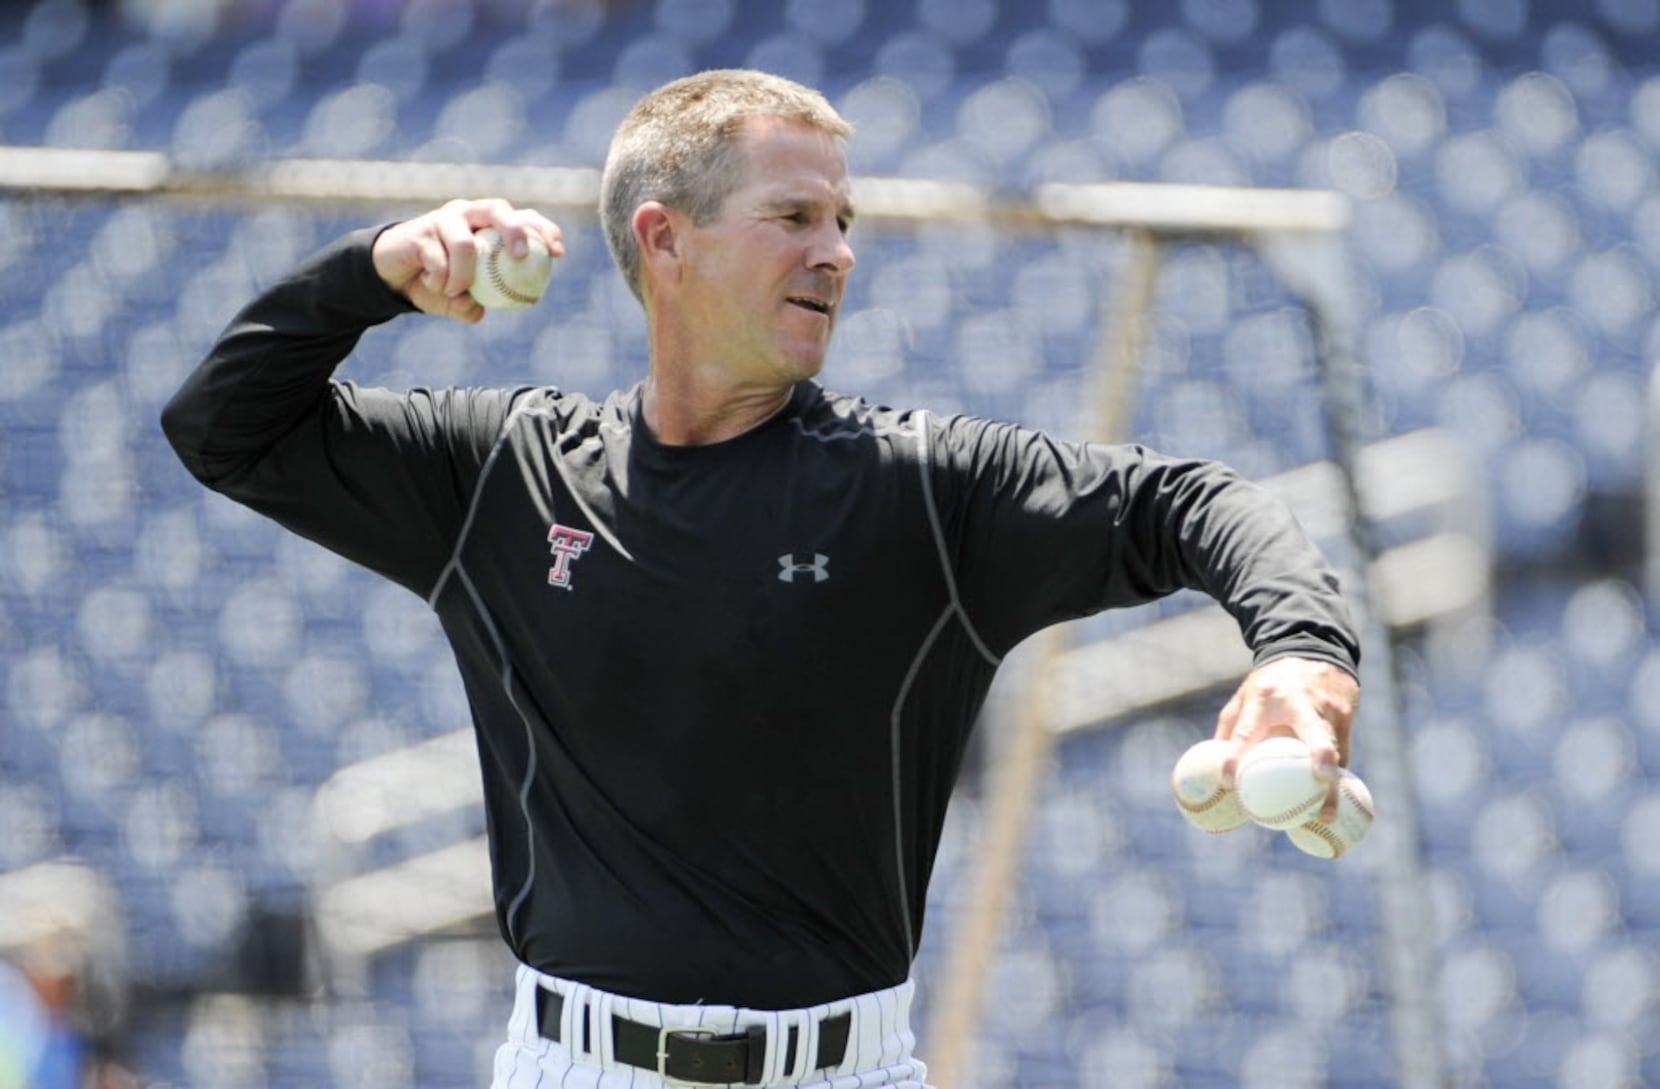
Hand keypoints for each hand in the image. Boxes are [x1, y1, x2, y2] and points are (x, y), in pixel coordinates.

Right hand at [372, 198, 564, 322]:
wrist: (394, 275)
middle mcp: (468, 213)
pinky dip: (440, 281)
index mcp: (488, 224)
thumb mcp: (458, 300)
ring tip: (453, 291)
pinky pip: (438, 261)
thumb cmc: (437, 283)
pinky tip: (432, 285)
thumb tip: (479, 311)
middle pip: (498, 208)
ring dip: (463, 277)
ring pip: (465, 244)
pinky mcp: (421, 230)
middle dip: (514, 230)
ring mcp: (444, 219)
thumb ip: (471, 305)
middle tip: (520, 257)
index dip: (543, 230)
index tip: (558, 252)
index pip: (522, 217)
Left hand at [1216, 656, 1359, 822]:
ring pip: (1333, 748)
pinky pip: (1341, 749)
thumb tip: (1215, 772)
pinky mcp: (1345, 713)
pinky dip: (1336, 773)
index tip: (1229, 784)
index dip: (1236, 756)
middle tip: (1319, 781)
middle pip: (1312, 731)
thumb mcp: (1244, 696)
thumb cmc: (1269, 683)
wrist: (1310, 649)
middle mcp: (1298, 701)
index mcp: (1263, 697)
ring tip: (1325, 817)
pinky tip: (1333, 798)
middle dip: (1319, 755)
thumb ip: (1230, 729)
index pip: (1247, 730)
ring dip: (1331, 784)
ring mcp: (1326, 707)